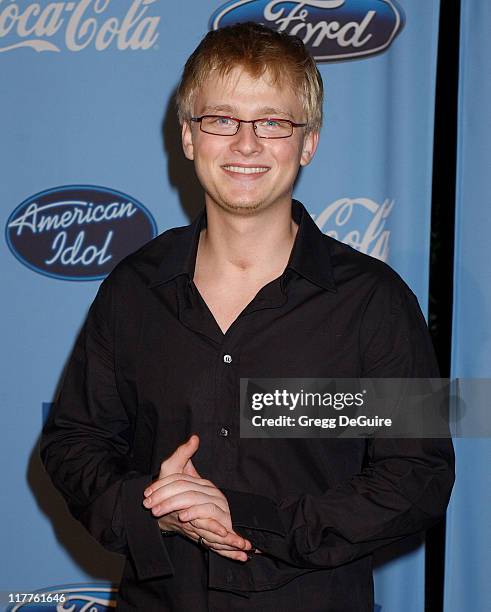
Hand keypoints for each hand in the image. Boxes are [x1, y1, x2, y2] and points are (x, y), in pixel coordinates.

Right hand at [144, 435, 251, 560]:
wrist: (154, 504)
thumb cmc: (164, 485)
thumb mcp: (170, 467)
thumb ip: (183, 453)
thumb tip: (195, 439)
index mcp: (184, 505)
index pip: (200, 521)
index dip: (212, 526)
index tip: (225, 531)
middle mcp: (188, 520)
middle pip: (208, 536)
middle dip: (225, 541)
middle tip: (241, 545)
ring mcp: (193, 528)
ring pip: (211, 541)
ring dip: (228, 548)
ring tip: (244, 549)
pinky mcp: (197, 532)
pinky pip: (212, 544)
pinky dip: (226, 550)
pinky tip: (241, 556)